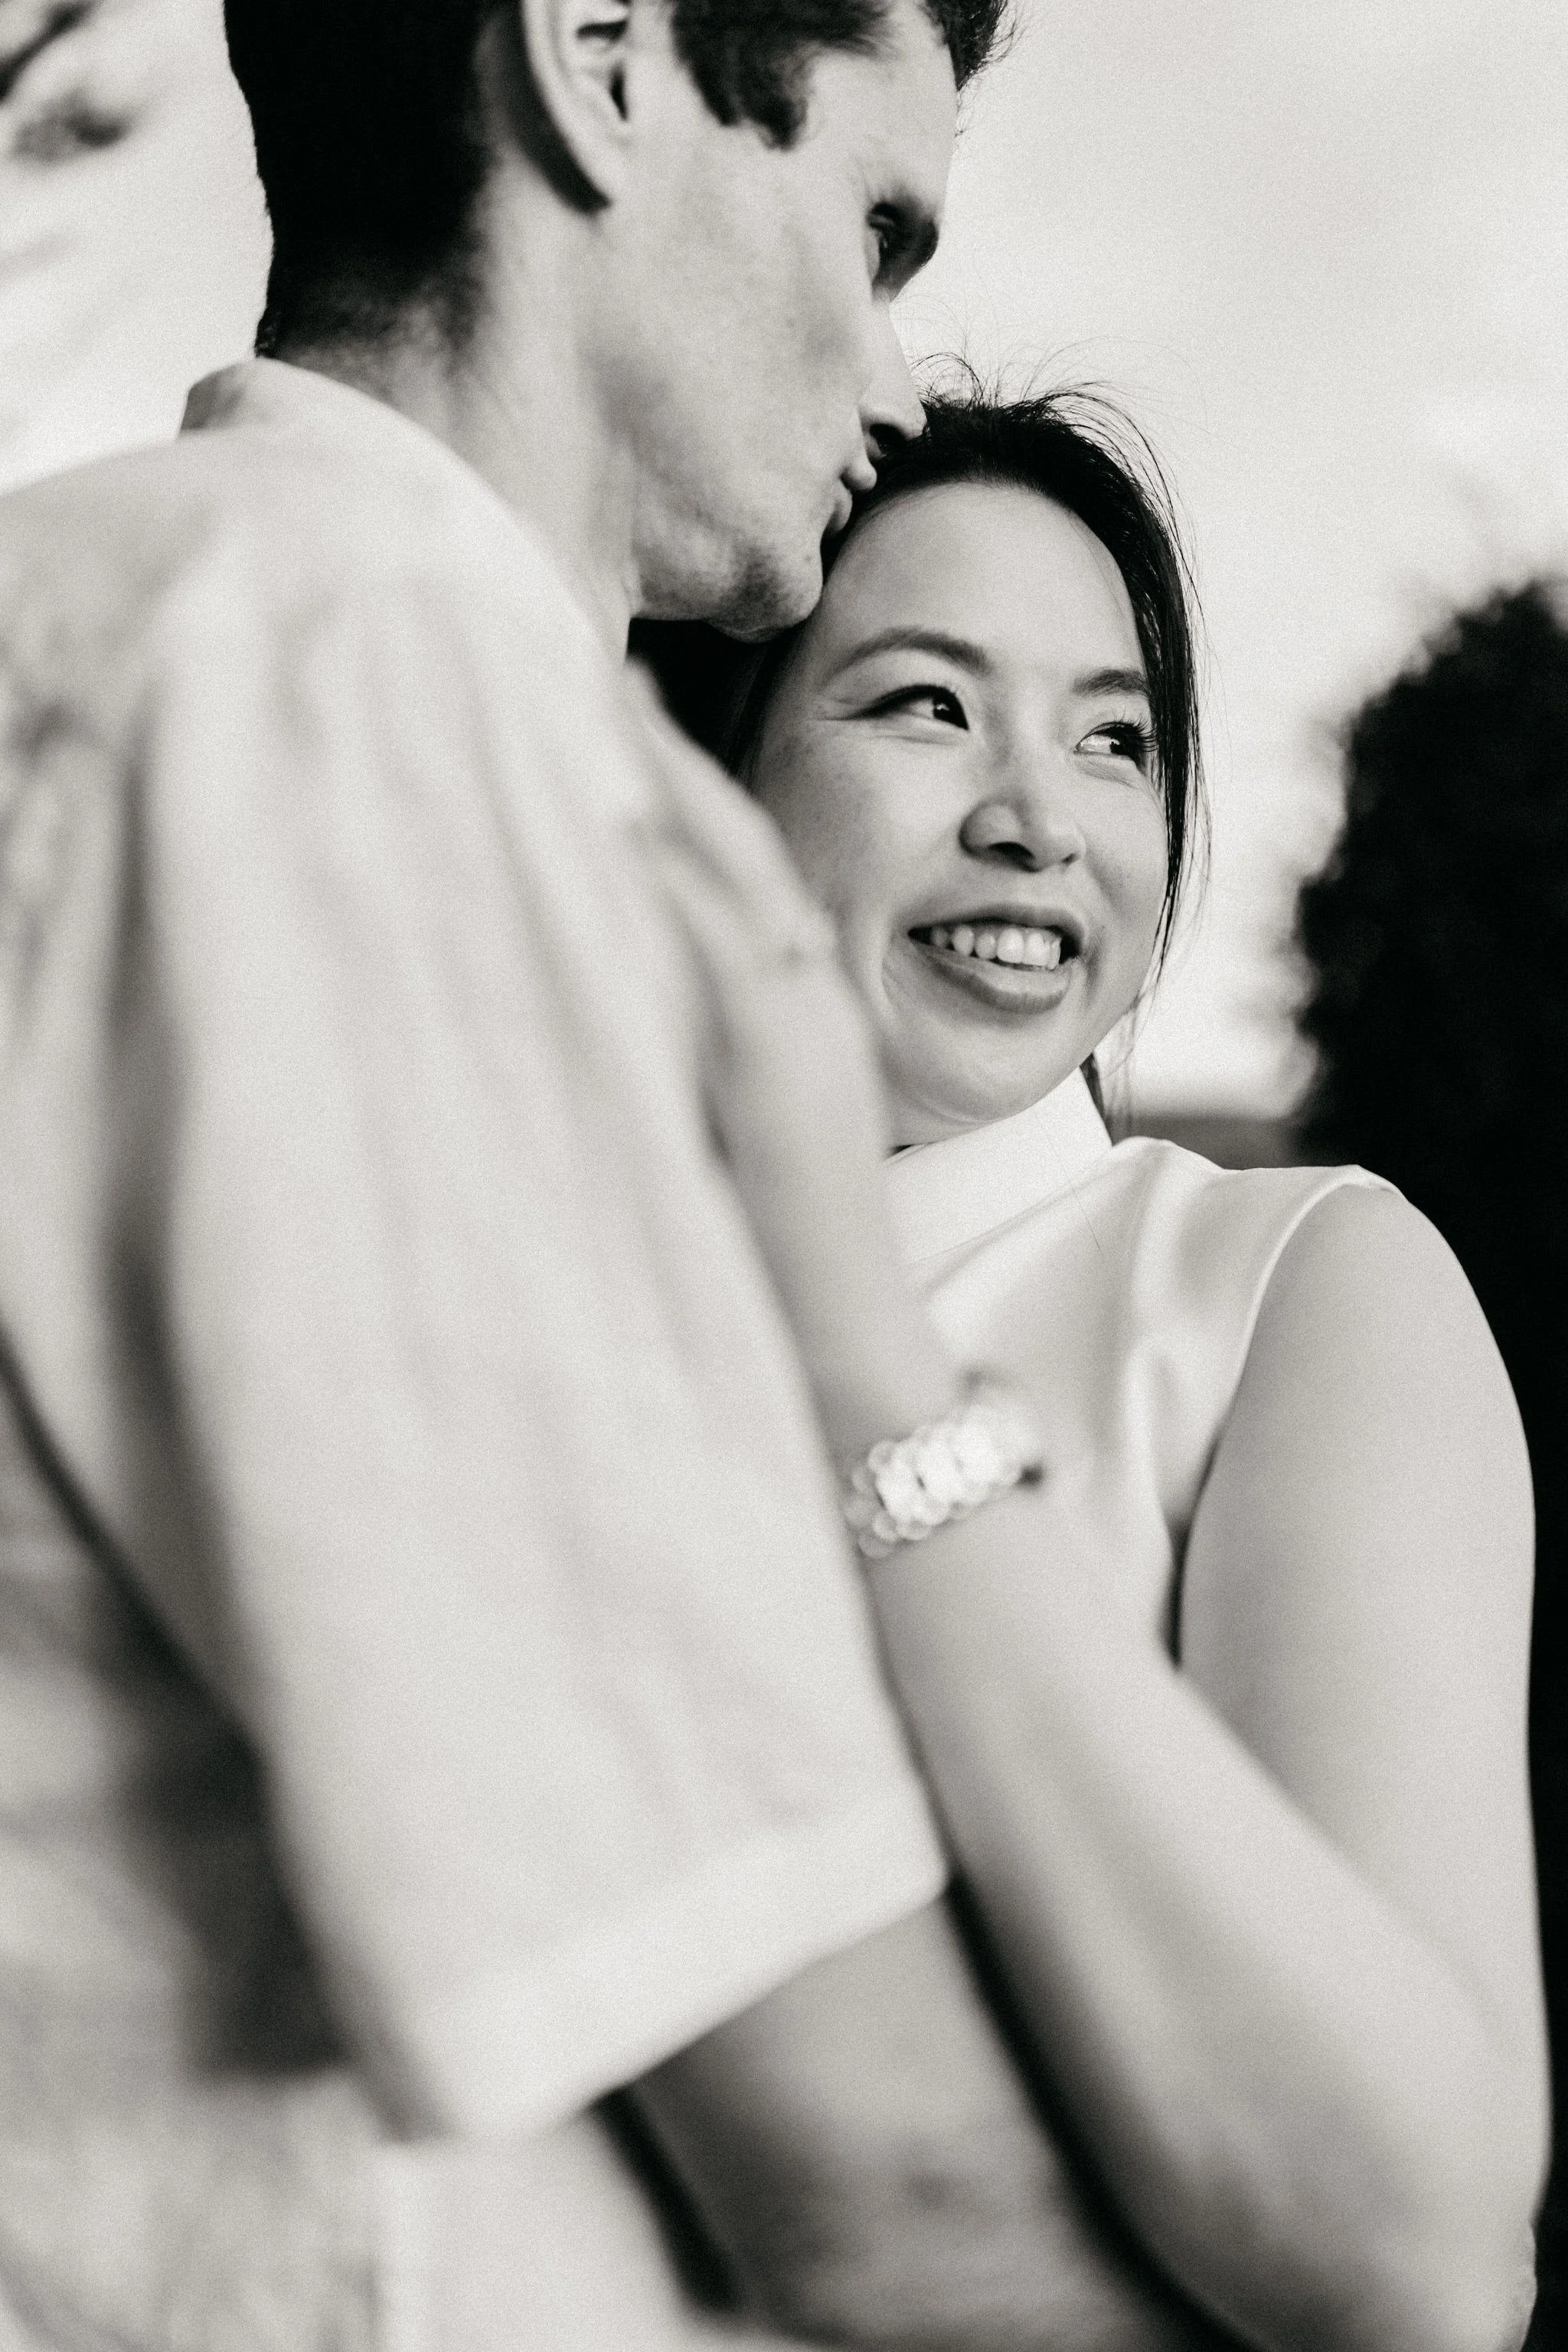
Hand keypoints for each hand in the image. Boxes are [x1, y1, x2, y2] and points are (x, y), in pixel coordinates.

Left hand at [631, 669, 960, 1461]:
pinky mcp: (778, 1063)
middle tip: (601, 671)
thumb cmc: (784, 1235)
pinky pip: (727, 952)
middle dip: (668, 753)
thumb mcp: (740, 1114)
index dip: (681, 784)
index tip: (617, 714)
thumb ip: (700, 1044)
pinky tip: (625, 830)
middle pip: (737, 840)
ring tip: (602, 710)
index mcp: (797, 1000)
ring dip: (668, 788)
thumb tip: (617, 994)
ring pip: (735, 873)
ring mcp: (799, 1023)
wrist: (846, 1326)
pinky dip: (681, 887)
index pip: (738, 864)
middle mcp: (806, 992)